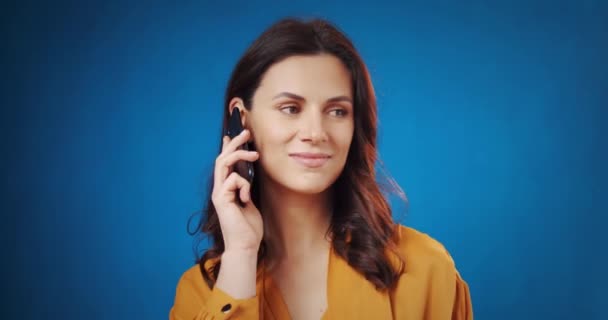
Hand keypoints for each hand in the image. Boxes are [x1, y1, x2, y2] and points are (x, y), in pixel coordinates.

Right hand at [211, 129, 262, 252]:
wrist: (245, 246)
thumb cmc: (249, 228)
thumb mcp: (250, 203)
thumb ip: (246, 189)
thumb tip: (247, 176)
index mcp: (226, 190)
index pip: (225, 164)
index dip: (228, 148)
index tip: (233, 134)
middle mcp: (219, 189)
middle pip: (222, 158)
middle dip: (234, 143)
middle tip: (246, 132)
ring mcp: (218, 193)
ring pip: (224, 163)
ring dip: (239, 154)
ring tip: (255, 154)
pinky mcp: (221, 198)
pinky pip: (233, 179)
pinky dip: (244, 185)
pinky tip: (246, 199)